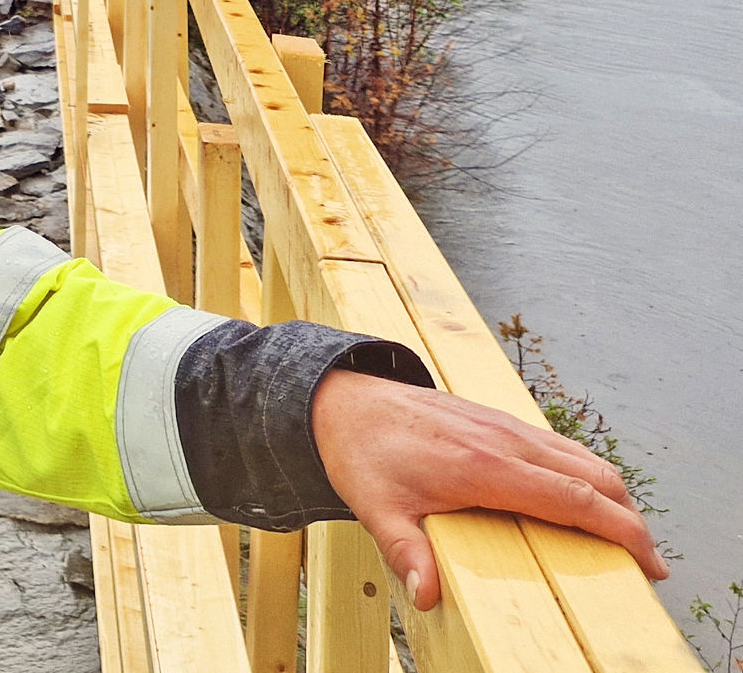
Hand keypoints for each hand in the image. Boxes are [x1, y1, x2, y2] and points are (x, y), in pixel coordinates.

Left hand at [310, 369, 668, 610]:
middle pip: (592, 475)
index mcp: (485, 467)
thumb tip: (428, 595)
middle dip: (629, 518)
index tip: (651, 563)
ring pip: (578, 455)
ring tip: (622, 536)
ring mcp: (502, 424)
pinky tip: (582, 496)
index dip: (621, 531)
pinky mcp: (495, 418)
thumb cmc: (363, 455)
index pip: (574, 498)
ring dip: (609, 492)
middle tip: (646, 563)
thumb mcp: (377, 509)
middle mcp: (504, 440)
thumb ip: (406, 552)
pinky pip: (556, 444)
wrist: (345, 400)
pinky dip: (583, 471)